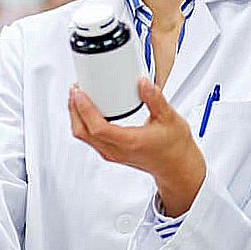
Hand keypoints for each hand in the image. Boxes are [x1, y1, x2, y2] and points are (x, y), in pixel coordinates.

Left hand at [69, 77, 205, 216]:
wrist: (176, 166)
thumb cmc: (174, 146)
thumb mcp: (169, 118)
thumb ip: (155, 99)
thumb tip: (142, 83)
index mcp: (130, 142)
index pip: (98, 128)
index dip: (84, 109)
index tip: (80, 92)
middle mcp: (117, 150)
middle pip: (83, 133)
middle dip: (74, 109)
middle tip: (75, 89)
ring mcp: (112, 153)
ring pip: (84, 137)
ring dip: (76, 116)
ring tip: (78, 96)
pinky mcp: (111, 152)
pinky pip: (90, 138)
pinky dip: (83, 123)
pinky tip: (87, 110)